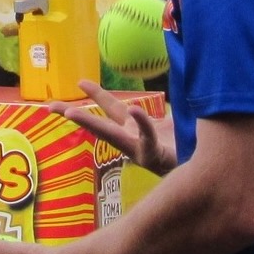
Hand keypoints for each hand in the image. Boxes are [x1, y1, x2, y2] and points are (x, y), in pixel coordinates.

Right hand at [51, 80, 175, 175]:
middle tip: (53, 107)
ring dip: (91, 124)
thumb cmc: (185, 146)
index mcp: (133, 129)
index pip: (109, 108)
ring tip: (72, 113)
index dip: (95, 94)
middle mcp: (131, 140)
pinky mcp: (155, 155)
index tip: (78, 82)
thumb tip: (173, 82)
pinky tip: (134, 109)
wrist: (200, 170)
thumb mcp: (172, 122)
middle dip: (76, 116)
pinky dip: (141, 124)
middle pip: (99, 126)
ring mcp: (140, 149)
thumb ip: (172, 112)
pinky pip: (147, 137)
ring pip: (112, 135)